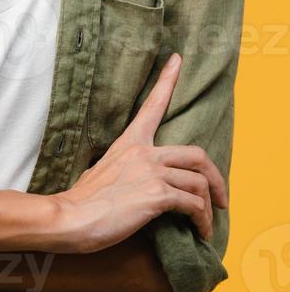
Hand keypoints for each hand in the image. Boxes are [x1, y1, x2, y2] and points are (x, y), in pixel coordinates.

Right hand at [49, 52, 227, 253]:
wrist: (71, 217)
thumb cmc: (83, 201)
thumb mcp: (102, 172)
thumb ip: (124, 169)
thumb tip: (137, 183)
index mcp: (129, 143)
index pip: (152, 105)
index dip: (168, 80)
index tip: (178, 59)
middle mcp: (143, 152)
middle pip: (197, 154)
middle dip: (216, 179)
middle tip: (220, 198)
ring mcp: (150, 171)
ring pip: (199, 182)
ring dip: (208, 208)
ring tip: (205, 224)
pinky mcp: (157, 194)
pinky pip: (193, 204)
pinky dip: (203, 220)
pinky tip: (199, 232)